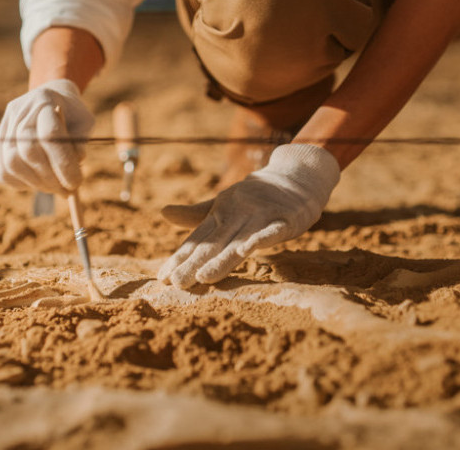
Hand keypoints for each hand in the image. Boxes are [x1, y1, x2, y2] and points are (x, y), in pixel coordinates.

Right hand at [0, 79, 94, 193]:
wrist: (52, 99)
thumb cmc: (73, 114)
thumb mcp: (85, 122)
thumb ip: (81, 142)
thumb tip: (76, 162)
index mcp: (45, 100)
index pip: (49, 135)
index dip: (63, 163)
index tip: (76, 182)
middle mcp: (20, 111)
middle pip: (28, 151)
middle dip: (50, 177)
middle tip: (68, 191)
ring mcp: (5, 126)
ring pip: (11, 163)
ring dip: (36, 183)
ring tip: (56, 188)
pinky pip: (2, 170)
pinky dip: (21, 183)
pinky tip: (39, 183)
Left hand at [158, 144, 339, 288]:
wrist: (296, 175)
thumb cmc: (257, 195)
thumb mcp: (224, 203)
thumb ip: (196, 214)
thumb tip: (162, 213)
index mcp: (221, 213)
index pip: (198, 239)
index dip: (181, 258)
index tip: (163, 277)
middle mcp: (237, 213)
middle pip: (214, 243)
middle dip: (195, 264)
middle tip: (177, 283)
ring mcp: (261, 215)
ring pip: (239, 241)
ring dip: (222, 259)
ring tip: (203, 277)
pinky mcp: (285, 218)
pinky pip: (272, 231)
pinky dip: (260, 239)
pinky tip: (246, 251)